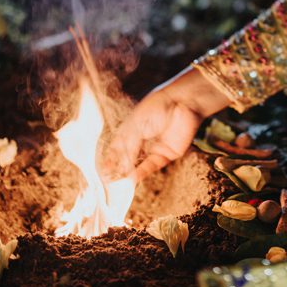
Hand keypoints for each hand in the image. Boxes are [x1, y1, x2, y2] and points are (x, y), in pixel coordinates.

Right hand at [105, 66, 229, 181]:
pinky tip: (132, 179)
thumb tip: (120, 166)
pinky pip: (151, 166)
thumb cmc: (157, 108)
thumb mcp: (137, 126)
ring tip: (118, 183)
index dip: (110, 159)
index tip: (103, 170)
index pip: (117, 147)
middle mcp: (141, 139)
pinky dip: (142, 172)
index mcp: (131, 128)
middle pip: (127, 157)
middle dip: (118, 169)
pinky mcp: (166, 154)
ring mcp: (153, 147)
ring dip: (129, 173)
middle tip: (108, 181)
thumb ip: (128, 147)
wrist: (183, 103)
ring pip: (138, 164)